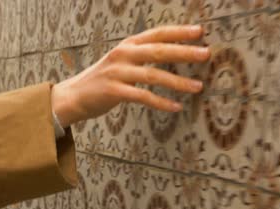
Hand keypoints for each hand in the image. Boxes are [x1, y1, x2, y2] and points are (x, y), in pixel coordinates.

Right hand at [51, 25, 209, 127]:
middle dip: (185, 52)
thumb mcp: (122, 61)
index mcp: (128, 45)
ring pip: (154, 75)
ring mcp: (118, 72)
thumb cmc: (103, 80)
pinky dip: (161, 102)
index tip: (200, 31)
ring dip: (178, 81)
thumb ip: (142, 56)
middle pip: (159, 50)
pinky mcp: (114, 91)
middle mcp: (123, 54)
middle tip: (206, 54)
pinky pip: (143, 96)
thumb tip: (173, 53)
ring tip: (197, 86)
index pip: (157, 33)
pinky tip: (176, 106)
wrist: (73, 96)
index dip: (179, 32)